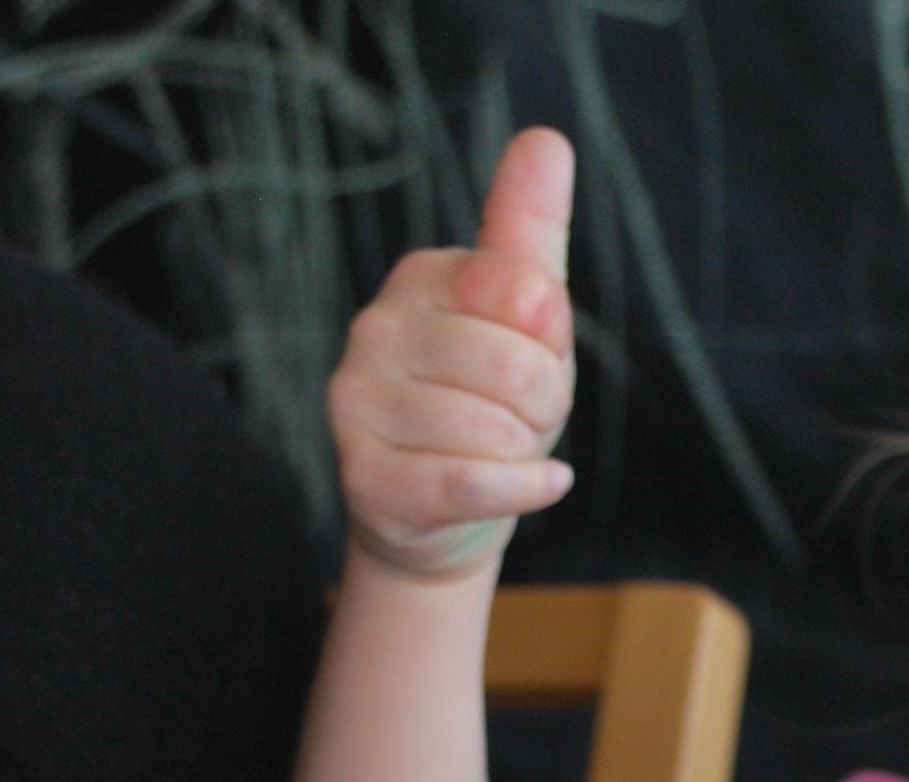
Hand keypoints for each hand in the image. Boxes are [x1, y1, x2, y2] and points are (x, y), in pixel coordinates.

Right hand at [326, 126, 577, 579]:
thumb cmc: (491, 406)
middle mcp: (373, 330)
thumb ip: (530, 235)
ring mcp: (357, 404)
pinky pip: (473, 481)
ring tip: (496, 455)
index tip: (530, 360)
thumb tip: (545, 140)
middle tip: (515, 422)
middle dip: (542, 410)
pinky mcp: (365, 478)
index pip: (530, 297)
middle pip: (519, 370)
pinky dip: (524, 489)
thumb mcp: (525, 320)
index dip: (551, 347)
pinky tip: (539, 485)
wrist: (442, 515)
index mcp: (420, 278)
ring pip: (496, 431)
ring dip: (523, 455)